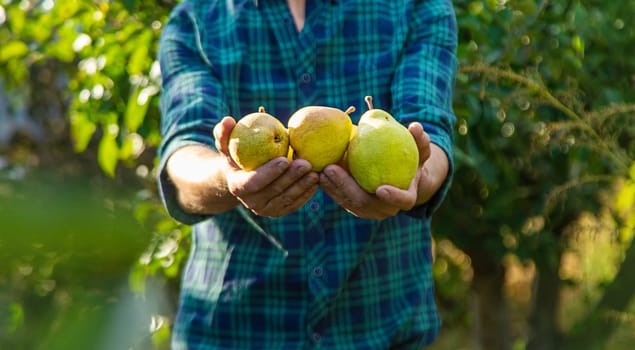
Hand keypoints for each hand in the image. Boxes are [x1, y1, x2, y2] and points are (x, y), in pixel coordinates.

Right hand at [213, 117, 318, 216]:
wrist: (244, 176)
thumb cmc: (236, 154)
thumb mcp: (227, 143)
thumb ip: (224, 133)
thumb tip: (228, 120)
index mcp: (237, 186)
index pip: (253, 182)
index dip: (269, 172)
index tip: (285, 158)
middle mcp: (251, 202)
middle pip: (274, 191)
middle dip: (291, 177)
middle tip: (306, 163)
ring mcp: (266, 209)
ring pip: (287, 199)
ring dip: (302, 186)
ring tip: (315, 171)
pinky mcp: (279, 211)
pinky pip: (294, 204)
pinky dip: (306, 193)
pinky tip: (317, 180)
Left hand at [320, 122, 439, 219]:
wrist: (399, 174)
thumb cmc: (411, 158)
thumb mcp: (419, 148)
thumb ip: (419, 140)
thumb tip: (416, 127)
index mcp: (405, 198)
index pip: (402, 201)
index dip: (393, 197)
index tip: (381, 188)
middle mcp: (386, 209)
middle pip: (365, 204)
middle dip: (346, 188)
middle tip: (331, 169)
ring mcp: (368, 210)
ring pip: (348, 202)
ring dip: (332, 187)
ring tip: (320, 170)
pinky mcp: (353, 205)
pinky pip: (339, 198)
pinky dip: (329, 187)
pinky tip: (318, 172)